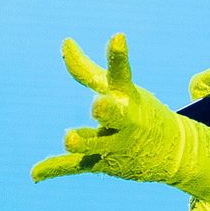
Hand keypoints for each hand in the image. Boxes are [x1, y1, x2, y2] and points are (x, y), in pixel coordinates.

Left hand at [31, 33, 190, 183]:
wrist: (175, 151)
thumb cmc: (137, 112)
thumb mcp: (118, 89)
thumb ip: (87, 69)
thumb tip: (64, 41)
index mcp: (126, 96)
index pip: (121, 74)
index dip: (118, 56)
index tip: (118, 37)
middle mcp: (125, 120)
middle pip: (117, 115)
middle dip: (108, 110)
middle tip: (99, 105)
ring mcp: (116, 143)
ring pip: (97, 144)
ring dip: (84, 142)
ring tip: (69, 138)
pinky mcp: (106, 163)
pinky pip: (79, 166)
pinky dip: (56, 169)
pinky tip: (35, 173)